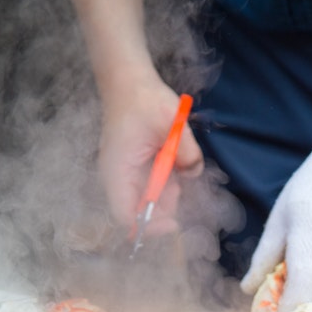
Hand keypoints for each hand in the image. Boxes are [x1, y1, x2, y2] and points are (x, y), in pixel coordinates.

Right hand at [97, 79, 203, 234]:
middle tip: (179, 184)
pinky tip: (173, 159)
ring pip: (150, 204)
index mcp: (117, 171)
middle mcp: (119, 179)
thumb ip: (187, 150)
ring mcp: (128, 177)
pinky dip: (170, 185)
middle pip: (140, 216)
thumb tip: (194, 173)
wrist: (129, 84)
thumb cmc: (143, 100)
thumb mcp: (170, 121)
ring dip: (170, 195)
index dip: (148, 227)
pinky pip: (155, 190)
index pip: (125, 217)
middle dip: (165, 210)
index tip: (173, 223)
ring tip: (174, 161)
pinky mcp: (139, 172)